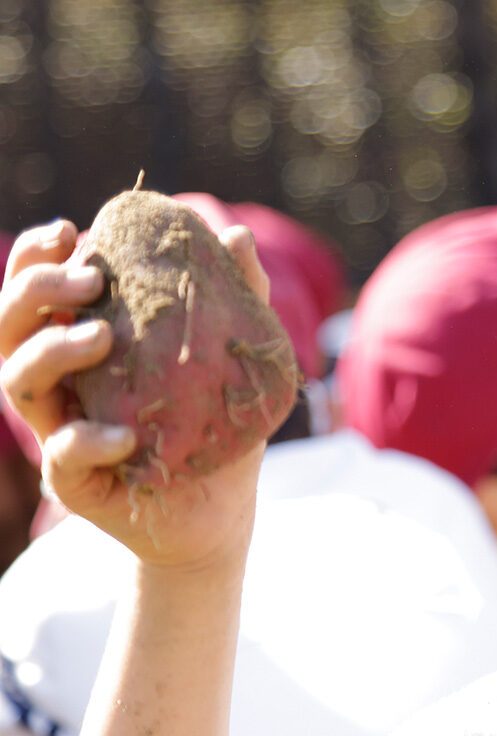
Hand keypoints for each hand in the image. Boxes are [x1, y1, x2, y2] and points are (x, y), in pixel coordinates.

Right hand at [0, 218, 267, 569]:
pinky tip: (125, 435)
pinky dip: (87, 440)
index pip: (32, 294)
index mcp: (78, 346)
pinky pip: (62, 458)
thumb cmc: (214, 421)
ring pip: (18, 384)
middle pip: (9, 329)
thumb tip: (235, 236)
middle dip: (36, 292)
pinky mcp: (75, 484)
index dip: (33, 257)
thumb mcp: (230, 353)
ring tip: (100, 335)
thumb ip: (231, 296)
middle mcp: (57, 386)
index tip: (68, 230)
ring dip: (52, 350)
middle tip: (91, 279)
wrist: (223, 505)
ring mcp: (59, 433)